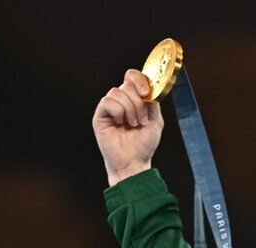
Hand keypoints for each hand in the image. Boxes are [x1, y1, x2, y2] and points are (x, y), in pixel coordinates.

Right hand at [92, 69, 164, 185]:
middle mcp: (121, 100)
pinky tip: (120, 123)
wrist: (133, 162)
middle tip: (142, 120)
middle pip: (127, 84)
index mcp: (134, 99)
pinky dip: (118, 112)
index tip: (147, 93)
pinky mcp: (100, 115)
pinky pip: (107, 102)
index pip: (132, 76)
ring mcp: (110, 107)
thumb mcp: (156, 121)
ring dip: (130, 109)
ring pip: (117, 92)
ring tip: (133, 125)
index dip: (139, 79)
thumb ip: (154, 102)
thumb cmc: (143, 144)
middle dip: (138, 102)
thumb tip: (150, 87)